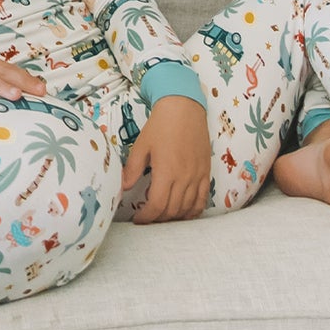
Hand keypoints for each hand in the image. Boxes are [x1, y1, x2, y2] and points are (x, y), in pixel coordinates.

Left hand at [122, 95, 210, 223]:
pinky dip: (193, 211)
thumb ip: (133, 169)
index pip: (157, 205)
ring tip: (162, 216)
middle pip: (172, 210)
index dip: (146, 217)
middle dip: (158, 219)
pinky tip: (184, 213)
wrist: (184, 109)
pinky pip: (202, 200)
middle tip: (148, 218)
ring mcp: (197, 177)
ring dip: (175, 217)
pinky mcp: (206, 173)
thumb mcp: (141, 146)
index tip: (138, 220)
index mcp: (166, 171)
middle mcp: (184, 177)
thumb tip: (122, 187)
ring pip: (187, 208)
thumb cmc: (160, 125)